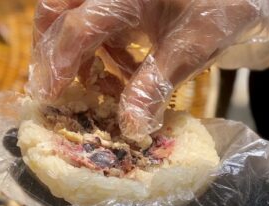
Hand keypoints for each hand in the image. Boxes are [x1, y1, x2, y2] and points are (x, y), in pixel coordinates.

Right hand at [29, 0, 268, 142]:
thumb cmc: (220, 7)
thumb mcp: (189, 48)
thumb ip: (153, 87)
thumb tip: (129, 129)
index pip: (78, 29)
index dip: (59, 64)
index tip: (47, 96)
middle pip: (56, 8)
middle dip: (47, 47)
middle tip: (50, 82)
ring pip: (67, 8)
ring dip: (70, 46)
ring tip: (89, 79)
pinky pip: (91, 14)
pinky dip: (95, 41)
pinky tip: (118, 64)